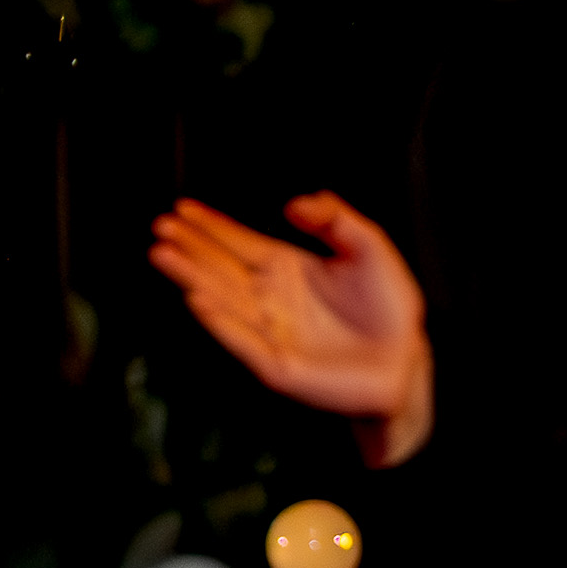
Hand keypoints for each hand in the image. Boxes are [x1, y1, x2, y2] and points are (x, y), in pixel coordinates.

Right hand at [150, 194, 431, 460]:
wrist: (404, 361)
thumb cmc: (387, 308)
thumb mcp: (368, 248)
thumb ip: (334, 219)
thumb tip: (295, 203)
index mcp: (285, 269)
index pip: (238, 242)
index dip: (211, 226)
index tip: (183, 209)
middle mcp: (269, 298)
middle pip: (220, 268)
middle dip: (190, 247)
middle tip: (162, 227)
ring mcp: (267, 331)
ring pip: (221, 299)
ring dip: (191, 277)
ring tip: (165, 254)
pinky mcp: (274, 364)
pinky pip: (241, 339)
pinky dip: (218, 320)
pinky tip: (197, 298)